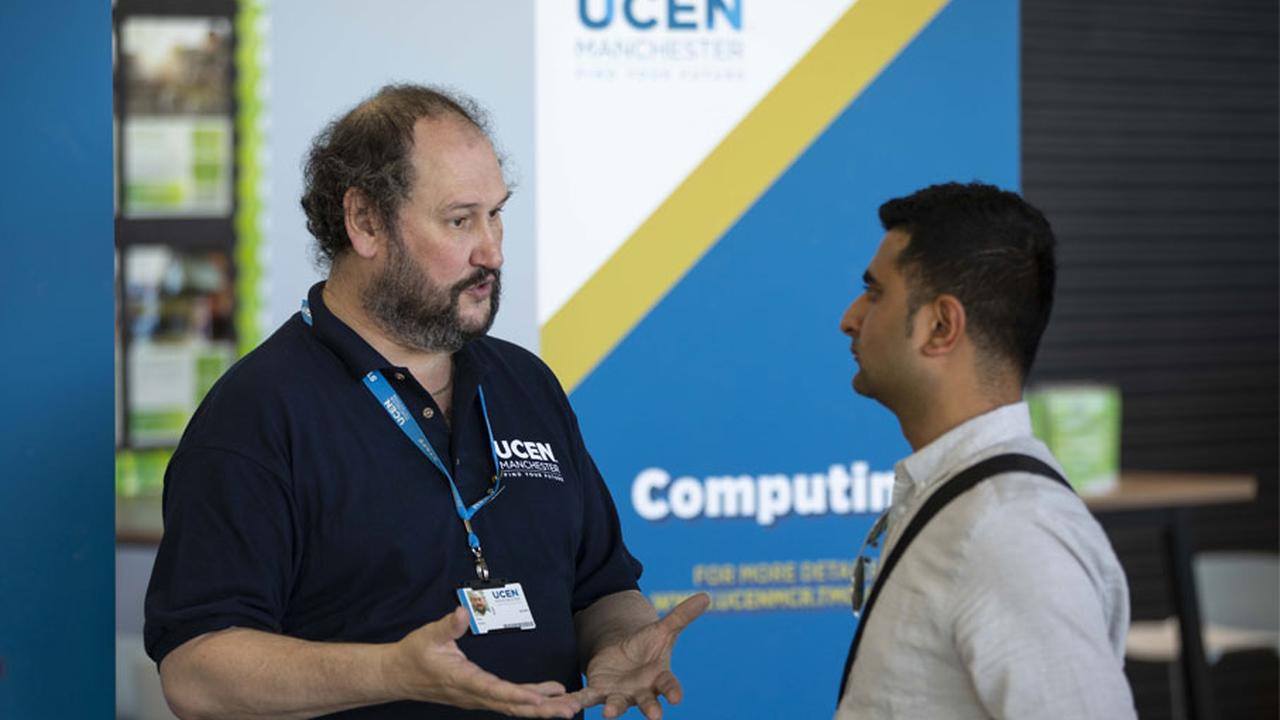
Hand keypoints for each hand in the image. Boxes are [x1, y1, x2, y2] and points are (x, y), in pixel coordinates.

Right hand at [384, 606, 580, 717]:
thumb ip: (448, 626)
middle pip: (512, 705)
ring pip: (513, 707)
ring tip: (569, 707)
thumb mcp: (428, 635)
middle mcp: (473, 694)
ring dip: (541, 708)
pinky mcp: (479, 696)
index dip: (518, 695)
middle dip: (542, 709)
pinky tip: (548, 699)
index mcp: (463, 679)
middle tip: (570, 709)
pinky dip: (530, 703)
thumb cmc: (414, 654)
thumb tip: (463, 612)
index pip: (494, 690)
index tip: (540, 699)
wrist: (398, 675)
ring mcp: (477, 698)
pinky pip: (508, 703)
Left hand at [579, 593, 710, 719]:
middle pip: (647, 701)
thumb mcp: (663, 629)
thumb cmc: (648, 646)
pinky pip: (587, 698)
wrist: (623, 656)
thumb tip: (706, 596)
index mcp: (659, 678)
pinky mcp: (598, 691)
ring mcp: (619, 695)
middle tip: (656, 717)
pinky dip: (578, 701)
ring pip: (616, 705)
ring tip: (608, 715)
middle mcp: (641, 692)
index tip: (677, 698)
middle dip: (651, 709)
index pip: (669, 685)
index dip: (673, 691)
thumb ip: (682, 616)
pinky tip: (569, 706)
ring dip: (613, 711)